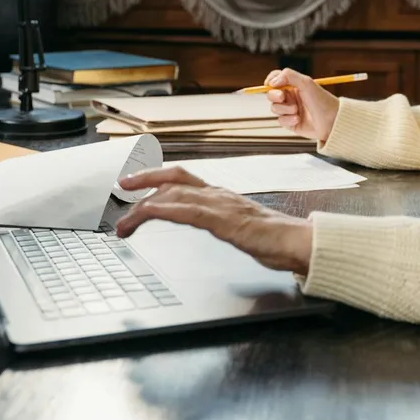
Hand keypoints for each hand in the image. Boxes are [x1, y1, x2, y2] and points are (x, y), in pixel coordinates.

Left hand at [113, 166, 312, 273]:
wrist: (298, 243)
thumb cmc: (275, 239)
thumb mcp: (240, 228)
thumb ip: (224, 224)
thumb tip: (215, 226)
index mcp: (220, 196)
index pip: (183, 178)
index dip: (156, 176)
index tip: (135, 182)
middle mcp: (217, 195)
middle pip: (174, 178)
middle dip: (144, 180)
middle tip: (121, 187)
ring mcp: (220, 206)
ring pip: (174, 196)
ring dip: (144, 207)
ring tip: (125, 223)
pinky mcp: (224, 221)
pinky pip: (189, 211)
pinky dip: (165, 210)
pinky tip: (150, 214)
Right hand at [263, 68, 339, 142]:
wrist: (331, 121)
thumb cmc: (321, 100)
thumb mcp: (306, 83)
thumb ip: (288, 76)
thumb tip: (272, 82)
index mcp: (294, 85)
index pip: (276, 79)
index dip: (270, 81)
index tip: (271, 84)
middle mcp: (291, 97)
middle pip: (271, 94)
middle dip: (274, 95)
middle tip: (283, 97)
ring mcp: (290, 110)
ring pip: (274, 108)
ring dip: (285, 109)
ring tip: (297, 110)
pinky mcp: (290, 123)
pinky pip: (280, 120)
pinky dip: (288, 119)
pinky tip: (298, 119)